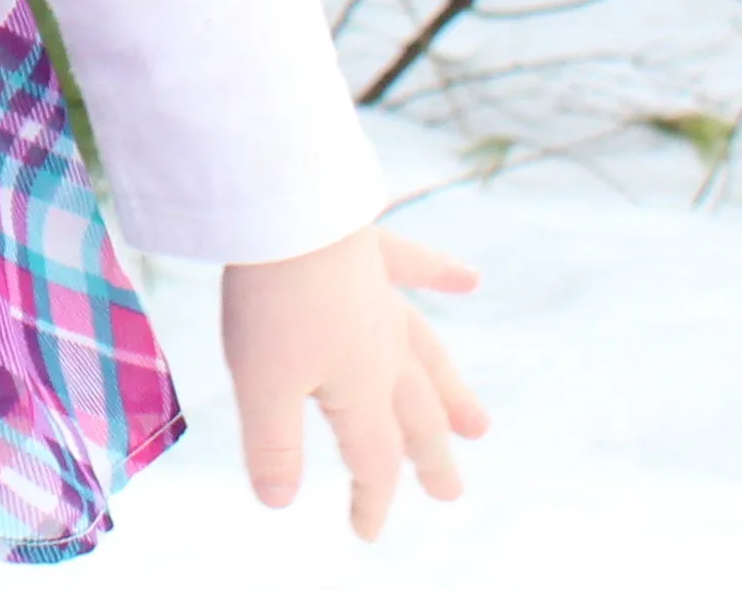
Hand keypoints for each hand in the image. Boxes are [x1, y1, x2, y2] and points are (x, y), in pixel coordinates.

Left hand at [218, 223, 486, 538]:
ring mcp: (380, 298)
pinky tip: (468, 277)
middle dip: (429, 458)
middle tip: (450, 493)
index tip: (366, 532)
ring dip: (452, 391)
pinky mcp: (367, 247)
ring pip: (427, 355)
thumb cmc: (271, 299)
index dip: (371, 500)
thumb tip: (280, 504)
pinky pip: (410, 263)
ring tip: (479, 425)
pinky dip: (439, 271)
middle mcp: (383, 349)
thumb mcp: (262, 384)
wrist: (287, 208)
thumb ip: (274, 446)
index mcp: (361, 388)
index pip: (373, 458)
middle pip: (414, 415)